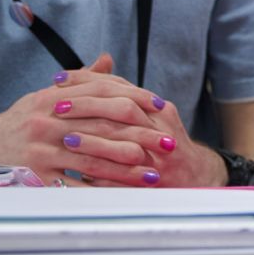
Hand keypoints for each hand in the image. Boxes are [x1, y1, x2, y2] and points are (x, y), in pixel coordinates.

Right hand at [0, 54, 172, 186]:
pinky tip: (122, 196)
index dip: (134, 98)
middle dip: (141, 135)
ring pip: (92, 156)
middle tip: (169, 144)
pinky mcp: (35, 176)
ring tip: (154, 173)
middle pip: (103, 125)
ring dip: (127, 167)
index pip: (102, 92)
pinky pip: (73, 185)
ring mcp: (40, 149)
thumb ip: (79, 81)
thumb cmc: (18, 123)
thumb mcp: (43, 96)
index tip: (160, 106)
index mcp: (52, 98)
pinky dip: (99, 191)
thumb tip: (108, 59)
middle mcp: (47, 121)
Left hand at [50, 54, 228, 186]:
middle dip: (87, 107)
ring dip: (94, 142)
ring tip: (66, 140)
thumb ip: (120, 99)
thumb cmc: (162, 146)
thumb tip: (88, 74)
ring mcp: (161, 153)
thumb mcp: (147, 118)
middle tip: (57, 106)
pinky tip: (82, 176)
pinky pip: (126, 178)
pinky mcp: (158, 180)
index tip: (59, 78)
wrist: (196, 178)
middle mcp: (161, 126)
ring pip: (126, 143)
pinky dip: (104, 176)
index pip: (119, 86)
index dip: (88, 80)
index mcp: (156, 108)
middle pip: (123, 109)